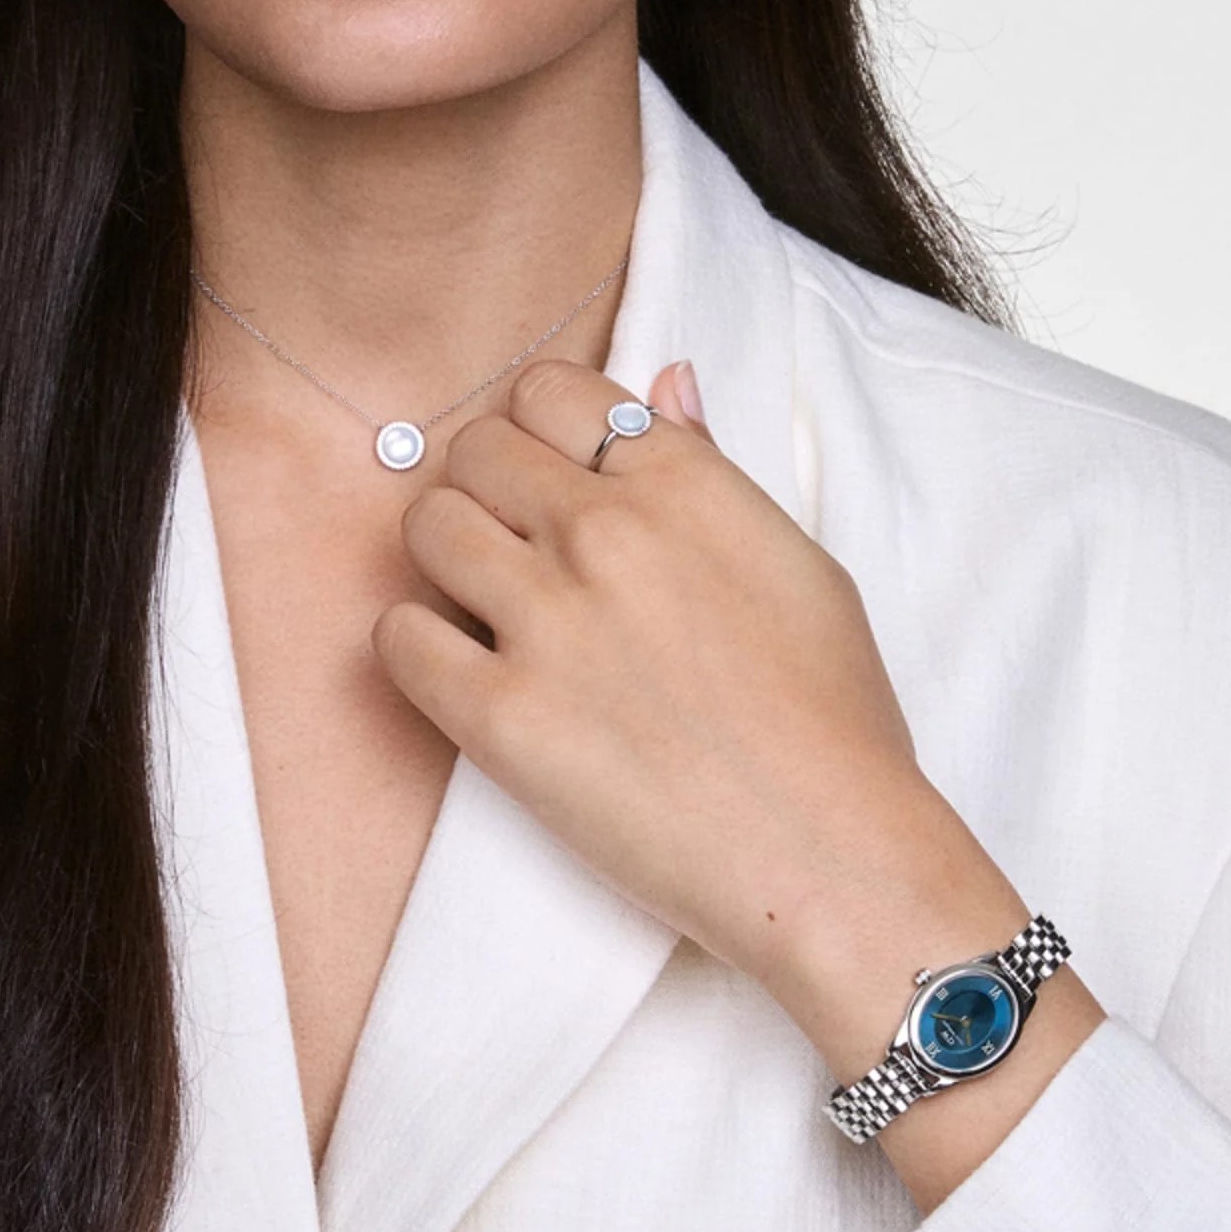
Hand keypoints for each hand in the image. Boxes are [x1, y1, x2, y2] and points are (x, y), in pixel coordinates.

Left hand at [369, 355, 959, 994]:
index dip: (541, 433)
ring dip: (446, 561)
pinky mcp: (501, 718)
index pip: (549, 390)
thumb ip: (712, 465)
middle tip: (517, 551)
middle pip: (473, 449)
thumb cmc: (834, 715)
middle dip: (486, 490)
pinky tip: (467, 677)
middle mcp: (605, 530)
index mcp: (681, 480)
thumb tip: (667, 380)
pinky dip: (415, 651)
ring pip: (425, 526)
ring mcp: (548, 620)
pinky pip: (397, 639)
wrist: (829, 851)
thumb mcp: (798, 560)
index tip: (553, 481)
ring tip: (489, 612)